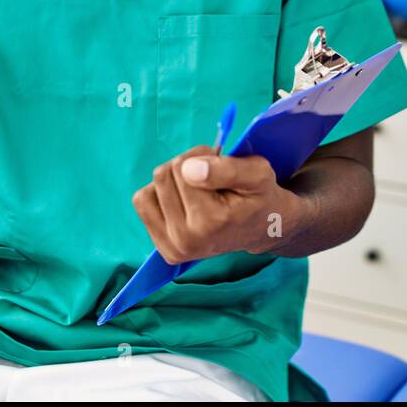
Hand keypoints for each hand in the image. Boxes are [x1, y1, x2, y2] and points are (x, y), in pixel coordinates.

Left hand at [132, 146, 306, 263]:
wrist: (262, 227)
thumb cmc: (259, 195)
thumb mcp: (257, 173)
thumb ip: (226, 168)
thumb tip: (188, 169)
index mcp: (211, 221)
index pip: (181, 167)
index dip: (201, 156)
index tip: (220, 166)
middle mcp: (188, 239)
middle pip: (163, 175)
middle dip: (186, 168)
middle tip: (210, 179)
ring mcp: (175, 248)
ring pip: (151, 188)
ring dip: (173, 182)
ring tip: (199, 191)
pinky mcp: (165, 250)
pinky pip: (143, 204)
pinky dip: (160, 196)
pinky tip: (184, 203)